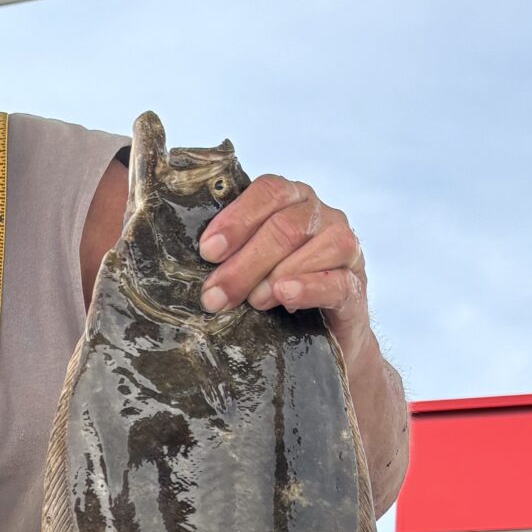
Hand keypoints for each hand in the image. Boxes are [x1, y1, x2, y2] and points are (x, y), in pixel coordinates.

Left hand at [196, 176, 370, 360]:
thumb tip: (174, 256)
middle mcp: (321, 216)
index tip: (207, 251)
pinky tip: (284, 295)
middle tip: (214, 296)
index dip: (236, 218)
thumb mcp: (245, 267)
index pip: (268, 191)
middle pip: (285, 225)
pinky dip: (308, 286)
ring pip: (317, 244)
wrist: (322, 341)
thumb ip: (224, 252)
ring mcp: (344, 248)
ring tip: (251, 302)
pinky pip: (337, 280)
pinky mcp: (356, 286)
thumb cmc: (271, 296)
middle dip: (244, 262)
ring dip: (275, 273)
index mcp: (291, 200)